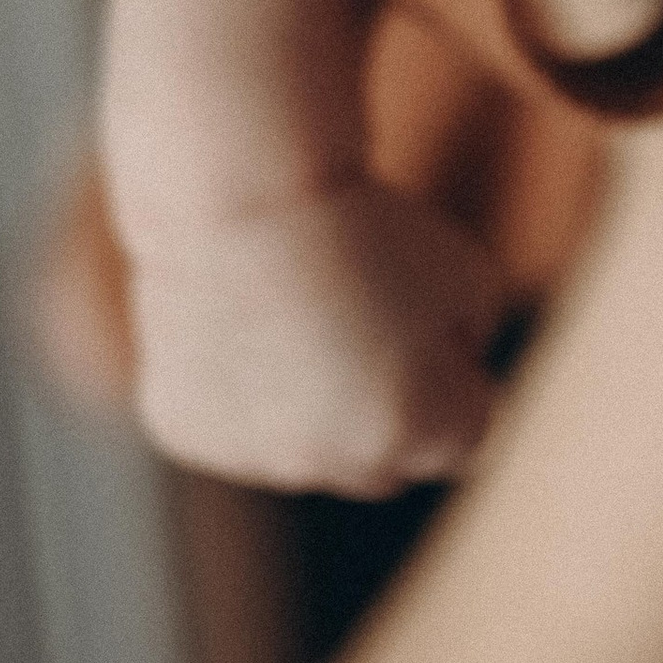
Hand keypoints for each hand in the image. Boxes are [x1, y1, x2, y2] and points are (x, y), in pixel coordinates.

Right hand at [125, 180, 507, 493]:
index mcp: (414, 429)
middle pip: (385, 463)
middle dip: (387, 412)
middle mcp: (333, 461)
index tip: (426, 324)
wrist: (245, 199)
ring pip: (305, 452)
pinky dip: (244, 400)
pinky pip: (236, 434)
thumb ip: (473, 349)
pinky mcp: (190, 436)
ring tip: (297, 321)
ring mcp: (254, 458)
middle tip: (363, 330)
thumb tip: (451, 384)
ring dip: (313, 411)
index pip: (462, 436)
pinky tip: (242, 334)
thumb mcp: (469, 281)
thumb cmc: (365, 231)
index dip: (454, 375)